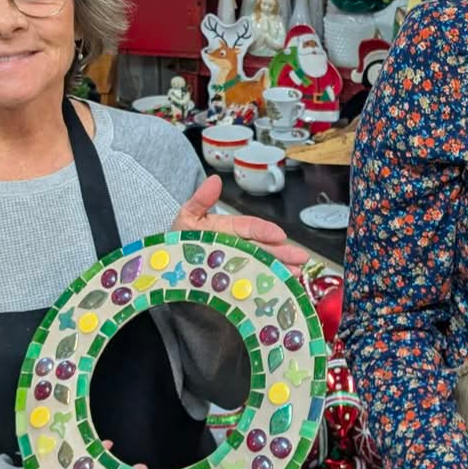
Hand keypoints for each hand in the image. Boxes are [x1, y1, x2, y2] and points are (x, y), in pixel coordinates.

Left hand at [172, 176, 308, 273]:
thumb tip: (213, 180)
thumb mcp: (187, 219)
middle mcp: (237, 247)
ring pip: (263, 266)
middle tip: (300, 257)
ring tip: (297, 274)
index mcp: (229, 229)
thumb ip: (200, 200)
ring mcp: (237, 266)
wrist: (167, 271)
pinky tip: (283, 288)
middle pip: (263, 249)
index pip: (249, 228)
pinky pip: (253, 285)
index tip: (279, 235)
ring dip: (282, 269)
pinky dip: (269, 286)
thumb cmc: (178, 242)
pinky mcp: (235, 285)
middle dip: (282, 253)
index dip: (264, 231)